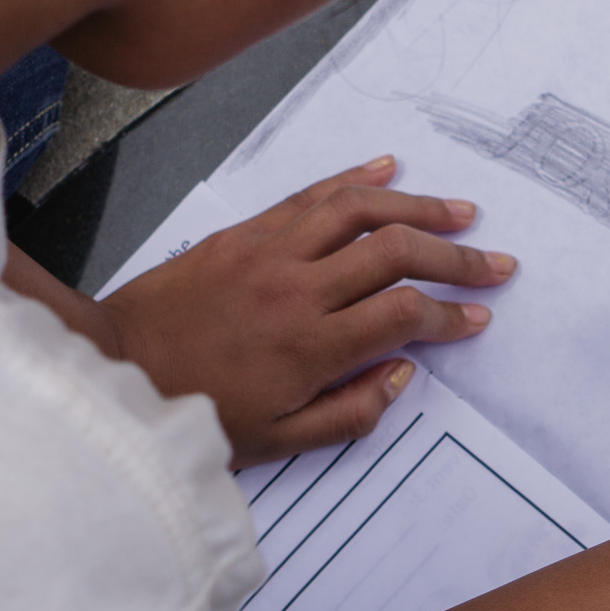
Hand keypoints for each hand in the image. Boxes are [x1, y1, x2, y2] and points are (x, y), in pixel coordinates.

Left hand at [100, 157, 513, 463]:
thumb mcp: (276, 441)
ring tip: (459, 211)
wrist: (115, 366)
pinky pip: (310, 195)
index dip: (450, 314)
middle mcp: (298, 289)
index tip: (477, 317)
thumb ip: (348, 413)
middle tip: (494, 263)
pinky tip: (388, 169)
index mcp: (310, 347)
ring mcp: (271, 252)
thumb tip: (402, 374)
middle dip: (456, 258)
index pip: (404, 316)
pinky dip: (354, 179)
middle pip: (397, 253)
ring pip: (359, 211)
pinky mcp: (245, 232)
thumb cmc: (192, 411)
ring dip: (417, 207)